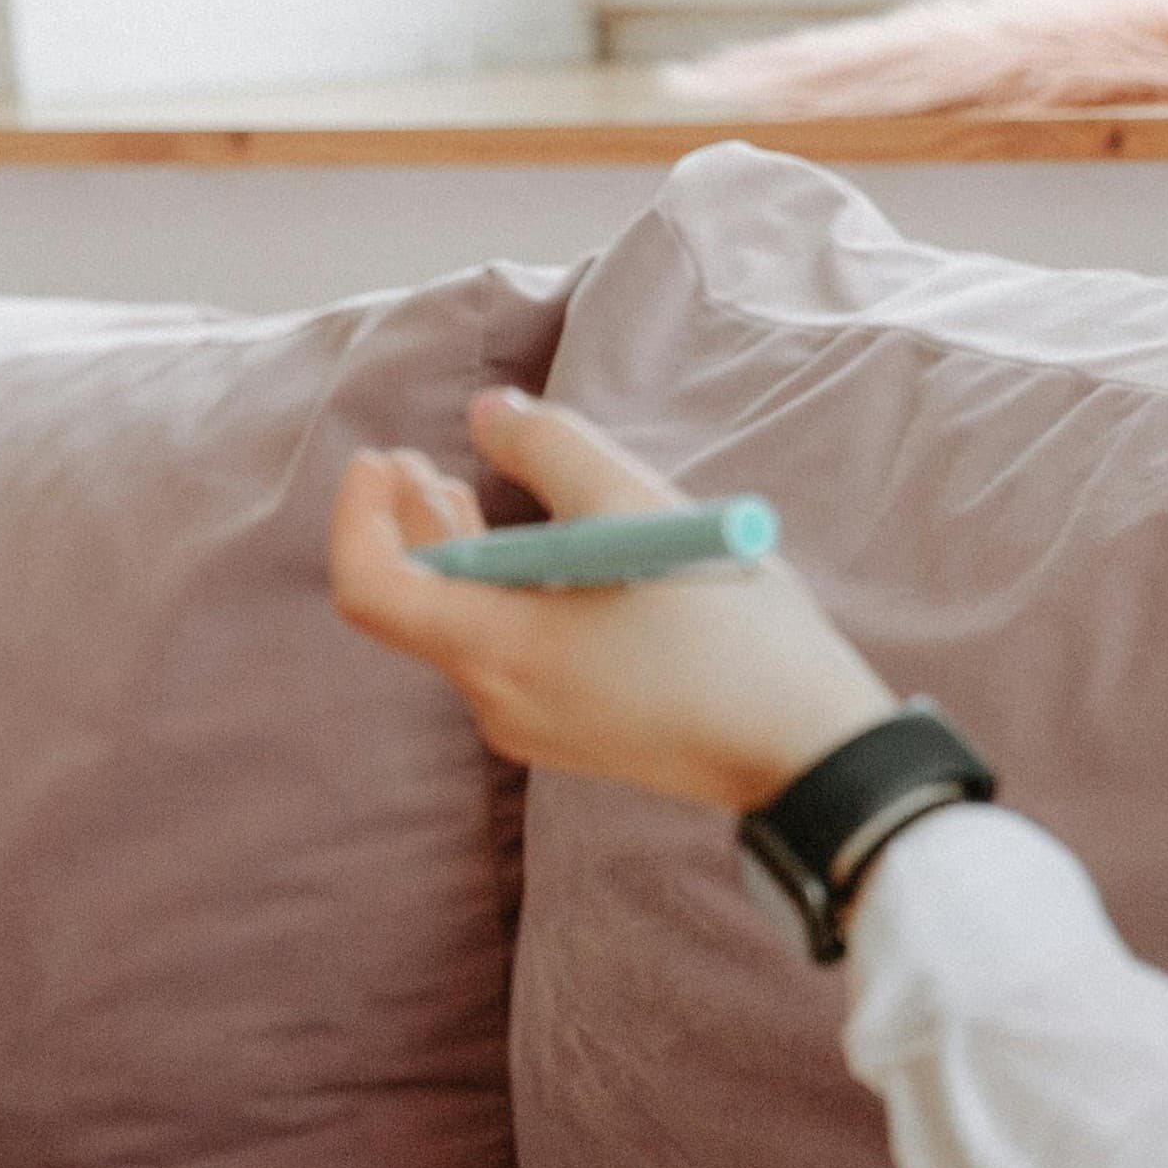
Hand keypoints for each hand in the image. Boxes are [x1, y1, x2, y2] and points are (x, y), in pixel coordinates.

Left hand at [328, 389, 896, 812]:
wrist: (810, 753)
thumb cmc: (730, 631)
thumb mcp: (639, 510)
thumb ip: (551, 448)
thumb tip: (486, 413)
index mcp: (500, 652)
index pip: (370, 589)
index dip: (358, 516)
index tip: (380, 456)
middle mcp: (498, 702)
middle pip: (414, 605)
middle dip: (405, 524)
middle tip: (409, 459)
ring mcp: (535, 726)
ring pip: (461, 627)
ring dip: (452, 554)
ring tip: (451, 489)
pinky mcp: (574, 732)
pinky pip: (505, 654)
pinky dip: (497, 593)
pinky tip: (530, 551)